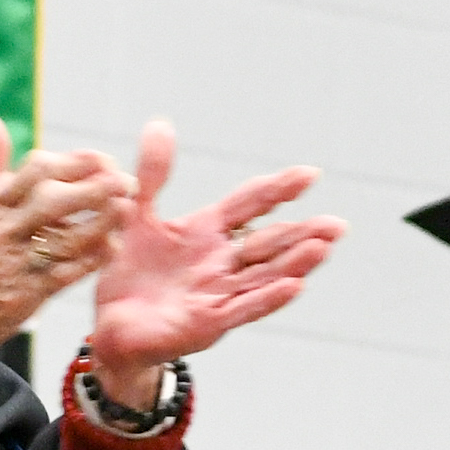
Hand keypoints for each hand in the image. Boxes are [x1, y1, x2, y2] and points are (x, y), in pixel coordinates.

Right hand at [0, 105, 136, 361]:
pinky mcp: (25, 296)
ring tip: (128, 207)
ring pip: (68, 234)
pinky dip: (93, 258)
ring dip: (104, 219)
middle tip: (126, 180)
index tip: (100, 160)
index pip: (37, 167)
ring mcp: (13, 263)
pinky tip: (112, 246)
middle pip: (55, 195)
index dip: (76, 160)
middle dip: (96, 184)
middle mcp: (0, 229)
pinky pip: (69, 272)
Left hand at [83, 122, 345, 405]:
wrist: (111, 326)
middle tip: (337, 223)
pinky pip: (243, 307)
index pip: (252, 204)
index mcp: (208, 232)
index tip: (310, 174)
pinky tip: (294, 286)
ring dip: (295, 262)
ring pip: (265, 274)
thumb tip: (160, 123)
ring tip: (324, 247)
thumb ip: (153, 174)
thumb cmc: (129, 274)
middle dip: (303, 233)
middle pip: (269, 242)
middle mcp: (222, 261)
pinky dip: (268, 297)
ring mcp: (219, 292)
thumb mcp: (138, 216)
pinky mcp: (208, 321)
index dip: (279, 189)